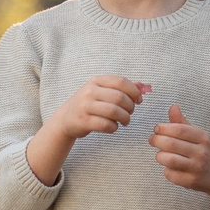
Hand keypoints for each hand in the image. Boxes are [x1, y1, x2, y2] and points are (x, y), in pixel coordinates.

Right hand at [25, 75, 147, 184]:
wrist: (66, 119)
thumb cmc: (89, 104)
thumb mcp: (101, 91)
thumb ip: (121, 88)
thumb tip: (144, 87)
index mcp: (96, 81)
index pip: (121, 82)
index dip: (134, 91)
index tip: (139, 100)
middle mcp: (89, 91)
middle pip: (120, 98)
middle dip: (130, 108)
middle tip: (130, 113)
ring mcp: (85, 106)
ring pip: (114, 112)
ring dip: (125, 118)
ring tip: (125, 122)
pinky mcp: (83, 121)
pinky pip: (106, 125)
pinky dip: (114, 128)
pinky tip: (114, 127)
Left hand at [149, 105, 209, 209]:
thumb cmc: (206, 152)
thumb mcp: (199, 136)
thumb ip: (183, 123)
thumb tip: (173, 107)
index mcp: (204, 138)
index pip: (180, 130)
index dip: (164, 128)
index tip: (157, 129)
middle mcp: (202, 153)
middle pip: (171, 144)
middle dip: (156, 140)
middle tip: (152, 140)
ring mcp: (197, 168)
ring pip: (169, 160)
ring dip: (159, 156)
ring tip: (160, 154)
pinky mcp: (191, 182)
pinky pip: (170, 174)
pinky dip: (166, 170)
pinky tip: (170, 167)